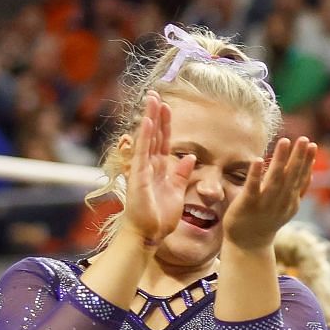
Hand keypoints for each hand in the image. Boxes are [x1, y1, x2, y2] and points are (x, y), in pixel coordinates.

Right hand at [120, 94, 194, 246]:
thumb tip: (190, 157)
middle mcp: (149, 165)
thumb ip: (182, 174)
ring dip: (149, 119)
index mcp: (159, 169)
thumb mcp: (177, 191)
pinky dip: (144, 136)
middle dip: (155, 114)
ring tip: (151, 100)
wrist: (149, 234)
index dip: (165, 124)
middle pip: (153, 135)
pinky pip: (142, 152)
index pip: (163, 141)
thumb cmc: (160, 216)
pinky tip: (146, 122)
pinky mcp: (138, 176)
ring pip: (146, 139)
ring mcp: (142, 169)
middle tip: (155, 94)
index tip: (167, 107)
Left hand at [221, 136, 316, 250]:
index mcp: (291, 200)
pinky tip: (257, 160)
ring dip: (281, 160)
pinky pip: (252, 187)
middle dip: (299, 157)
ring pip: (275, 179)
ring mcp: (265, 203)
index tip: (313, 145)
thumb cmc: (266, 221)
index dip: (307, 161)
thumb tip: (311, 173)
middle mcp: (281, 201)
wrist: (249, 244)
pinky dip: (256, 174)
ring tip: (285, 141)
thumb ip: (298, 190)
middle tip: (305, 139)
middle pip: (292, 176)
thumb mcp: (287, 206)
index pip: (301, 178)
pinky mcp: (247, 204)